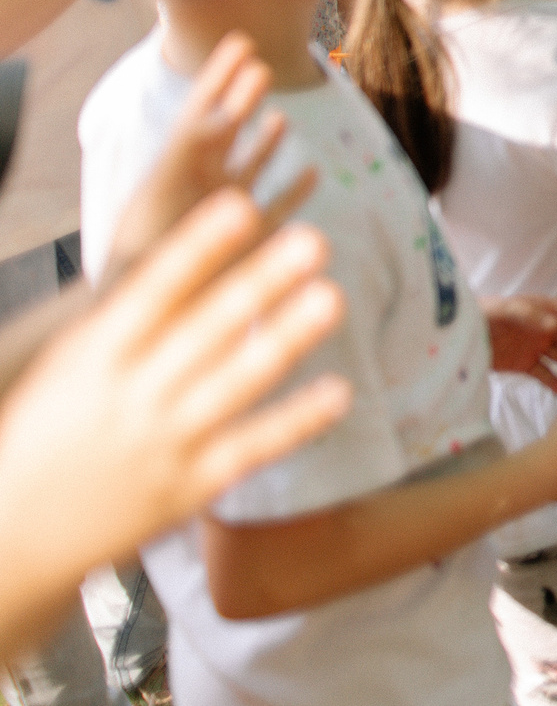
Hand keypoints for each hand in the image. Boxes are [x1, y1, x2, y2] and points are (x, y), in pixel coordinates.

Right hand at [0, 189, 348, 585]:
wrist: (13, 536)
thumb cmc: (43, 430)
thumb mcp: (67, 365)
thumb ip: (122, 318)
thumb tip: (180, 255)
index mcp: (94, 355)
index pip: (152, 289)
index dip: (197, 247)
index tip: (239, 204)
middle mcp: (131, 394)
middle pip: (206, 328)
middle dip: (260, 283)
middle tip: (313, 241)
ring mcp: (163, 442)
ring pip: (237, 382)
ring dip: (288, 338)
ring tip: (333, 297)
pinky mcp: (189, 486)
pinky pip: (252, 447)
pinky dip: (297, 420)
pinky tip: (339, 391)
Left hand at [106, 34, 307, 283]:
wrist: (149, 325)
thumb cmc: (143, 265)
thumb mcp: (158, 200)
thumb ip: (184, 160)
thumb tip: (211, 118)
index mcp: (176, 172)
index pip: (200, 112)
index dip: (218, 78)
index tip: (239, 45)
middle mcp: (200, 189)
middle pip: (224, 132)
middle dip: (240, 97)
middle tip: (257, 60)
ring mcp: (226, 215)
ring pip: (249, 168)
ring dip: (264, 141)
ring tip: (278, 116)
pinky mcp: (249, 243)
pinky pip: (277, 209)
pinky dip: (295, 189)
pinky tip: (312, 172)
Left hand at [484, 295, 556, 395]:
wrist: (456, 337)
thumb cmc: (480, 316)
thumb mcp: (502, 310)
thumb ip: (528, 315)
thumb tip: (554, 324)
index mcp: (542, 310)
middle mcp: (542, 328)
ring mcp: (533, 346)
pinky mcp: (522, 364)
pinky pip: (543, 373)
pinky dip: (553, 381)